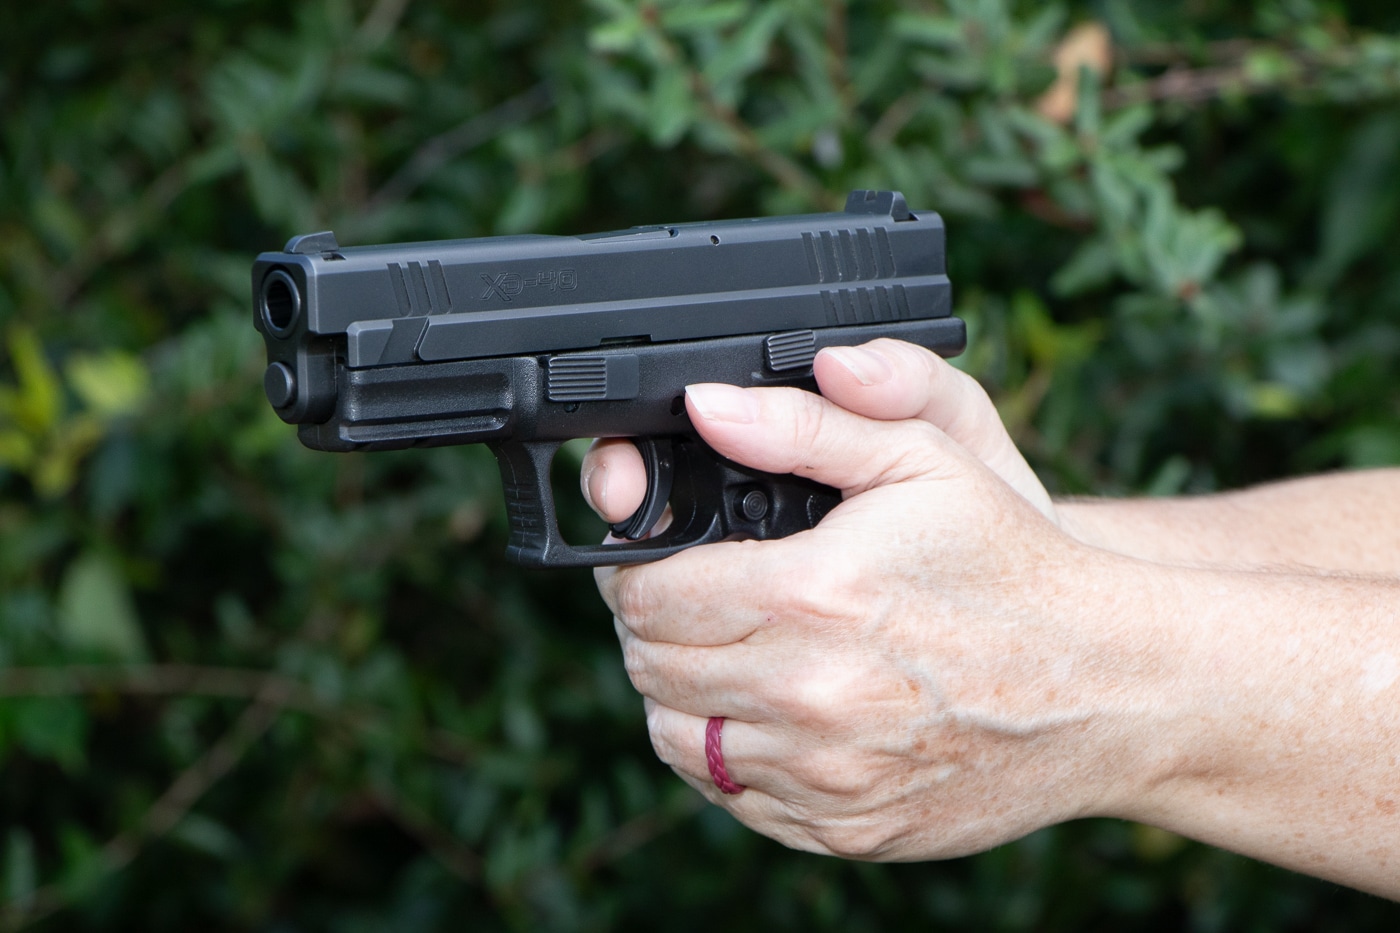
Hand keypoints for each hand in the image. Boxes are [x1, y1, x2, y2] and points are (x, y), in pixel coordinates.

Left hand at [590, 361, 1162, 859]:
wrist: (1111, 687)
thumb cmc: (1015, 566)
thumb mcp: (923, 458)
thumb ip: (800, 425)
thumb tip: (707, 407)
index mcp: (812, 597)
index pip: (648, 596)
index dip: (637, 570)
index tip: (659, 557)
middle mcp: (808, 696)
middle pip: (651, 667)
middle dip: (655, 626)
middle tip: (696, 599)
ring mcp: (826, 775)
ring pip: (678, 739)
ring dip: (683, 693)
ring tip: (729, 651)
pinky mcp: (845, 829)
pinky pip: (735, 798)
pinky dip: (732, 755)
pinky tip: (774, 712)